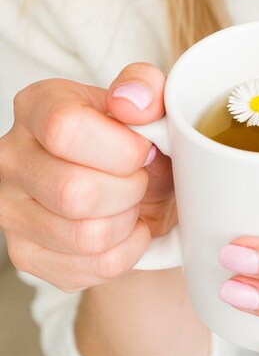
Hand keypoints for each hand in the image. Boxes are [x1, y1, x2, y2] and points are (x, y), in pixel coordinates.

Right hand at [0, 62, 175, 291]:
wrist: (136, 197)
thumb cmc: (137, 148)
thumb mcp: (149, 108)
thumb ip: (145, 89)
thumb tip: (131, 102)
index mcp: (36, 108)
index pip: (66, 129)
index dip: (122, 148)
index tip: (142, 151)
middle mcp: (11, 159)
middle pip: (75, 191)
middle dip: (130, 190)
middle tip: (139, 181)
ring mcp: (12, 212)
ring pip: (86, 235)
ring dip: (129, 222)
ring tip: (131, 204)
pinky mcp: (28, 255)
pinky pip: (97, 267)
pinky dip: (129, 251)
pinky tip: (125, 229)